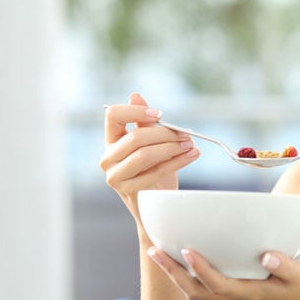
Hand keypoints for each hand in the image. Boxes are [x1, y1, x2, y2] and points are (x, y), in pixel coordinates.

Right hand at [99, 92, 199, 220]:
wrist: (156, 204)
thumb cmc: (153, 170)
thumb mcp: (151, 143)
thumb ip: (144, 122)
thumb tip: (135, 96)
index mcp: (111, 141)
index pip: (113, 116)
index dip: (136, 111)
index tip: (159, 115)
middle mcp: (108, 158)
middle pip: (135, 137)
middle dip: (164, 134)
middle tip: (185, 134)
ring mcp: (116, 177)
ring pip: (144, 155)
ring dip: (171, 147)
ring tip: (190, 144)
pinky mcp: (130, 191)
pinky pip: (156, 172)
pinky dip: (178, 161)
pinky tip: (192, 155)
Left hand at [147, 247, 299, 299]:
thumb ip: (285, 265)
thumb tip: (266, 254)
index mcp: (249, 293)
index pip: (217, 283)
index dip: (200, 268)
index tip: (187, 249)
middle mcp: (235, 295)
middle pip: (194, 289)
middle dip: (172, 271)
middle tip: (154, 250)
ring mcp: (232, 294)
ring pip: (195, 288)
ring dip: (174, 271)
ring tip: (157, 251)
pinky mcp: (234, 290)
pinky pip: (203, 283)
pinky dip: (187, 270)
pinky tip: (182, 255)